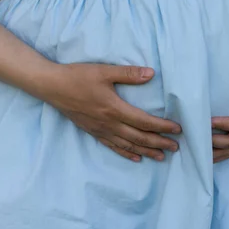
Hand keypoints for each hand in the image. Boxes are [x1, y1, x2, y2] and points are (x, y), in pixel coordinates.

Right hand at [41, 63, 181, 162]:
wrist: (51, 87)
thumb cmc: (78, 76)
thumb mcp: (104, 71)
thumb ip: (128, 74)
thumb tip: (151, 73)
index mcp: (114, 108)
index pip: (144, 121)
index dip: (162, 127)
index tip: (177, 129)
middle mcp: (109, 123)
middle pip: (139, 137)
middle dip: (158, 143)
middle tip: (175, 147)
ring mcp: (100, 130)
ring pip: (127, 145)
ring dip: (146, 151)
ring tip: (161, 157)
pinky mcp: (92, 132)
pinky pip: (112, 146)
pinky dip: (126, 153)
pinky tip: (136, 158)